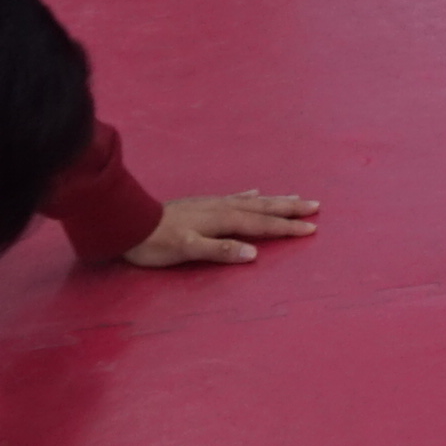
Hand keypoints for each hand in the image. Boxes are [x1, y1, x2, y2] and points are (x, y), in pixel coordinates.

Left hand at [122, 187, 320, 267]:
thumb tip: (254, 253)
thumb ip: (221, 251)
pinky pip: (235, 197)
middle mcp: (222, 208)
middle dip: (290, 209)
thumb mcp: (188, 250)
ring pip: (253, 201)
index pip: (262, 225)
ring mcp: (213, 204)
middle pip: (263, 208)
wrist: (130, 224)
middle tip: (316, 206)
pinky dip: (250, 195)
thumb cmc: (157, 243)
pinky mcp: (203, 204)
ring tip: (296, 197)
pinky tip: (255, 191)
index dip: (287, 228)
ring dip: (275, 200)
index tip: (311, 228)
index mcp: (223, 221)